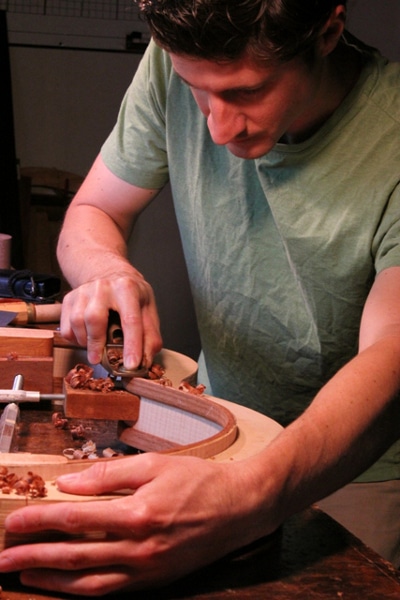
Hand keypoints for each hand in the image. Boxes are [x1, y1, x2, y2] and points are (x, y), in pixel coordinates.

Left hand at [0, 454, 268, 596]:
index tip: (14, 521)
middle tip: (2, 559)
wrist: (240, 508)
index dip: (40, 521)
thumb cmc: (199, 481)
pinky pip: (111, 591)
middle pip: (74, 556)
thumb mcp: (154, 465)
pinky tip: (65, 585)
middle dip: (34, 557)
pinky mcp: (155, 581)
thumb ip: (108, 475)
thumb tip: (69, 483)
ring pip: (88, 584)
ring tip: (24, 574)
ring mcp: (147, 571)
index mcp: (138, 514)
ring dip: (52, 580)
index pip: (76, 520)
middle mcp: (139, 549)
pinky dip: (82, 591)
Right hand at [60, 271, 161, 368]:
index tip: (131, 365)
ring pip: (77, 322)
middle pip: (94, 318)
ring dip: (86, 342)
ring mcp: (83, 291)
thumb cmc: (130, 294)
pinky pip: (66, 326)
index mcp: (127, 288)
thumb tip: (145, 360)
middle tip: (100, 360)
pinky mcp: (69, 299)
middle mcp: (103, 287)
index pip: (130, 320)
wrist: (109, 273)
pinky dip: (75, 339)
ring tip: (96, 347)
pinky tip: (86, 339)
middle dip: (97, 344)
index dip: (132, 345)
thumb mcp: (147, 308)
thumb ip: (150, 335)